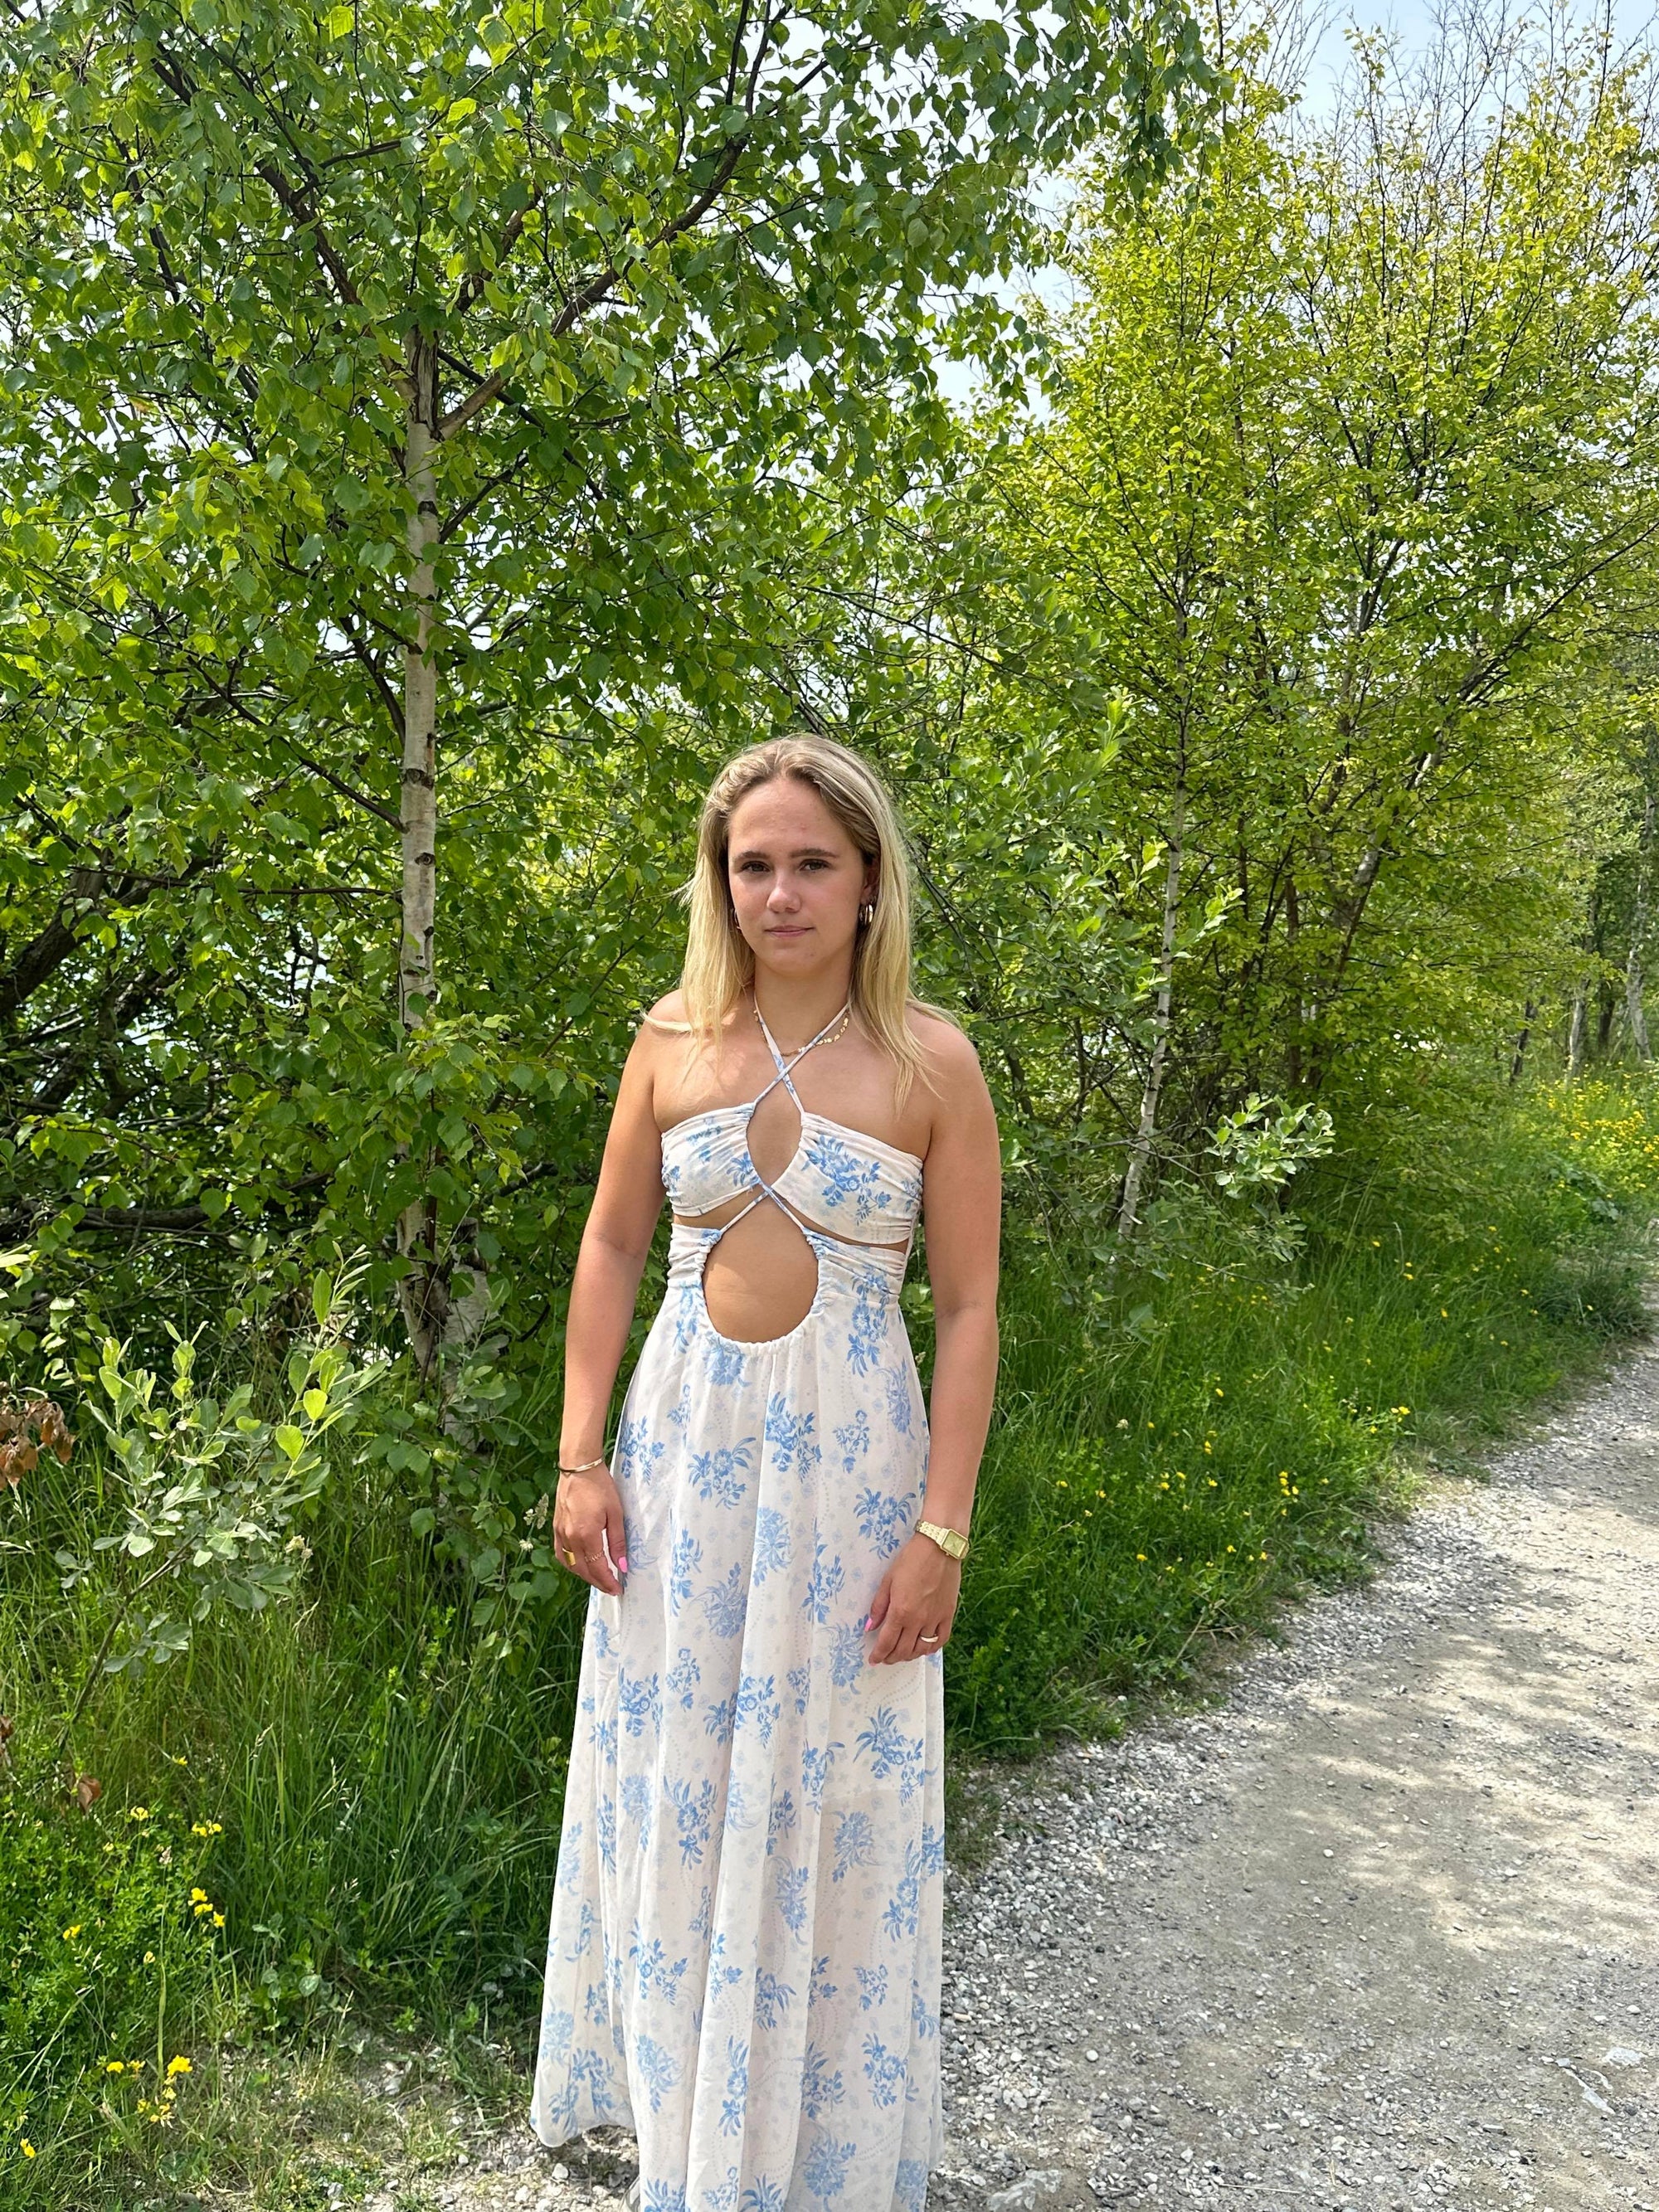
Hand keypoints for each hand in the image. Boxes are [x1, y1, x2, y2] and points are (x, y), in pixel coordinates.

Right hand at [553, 1461, 626, 1595]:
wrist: (578, 1467)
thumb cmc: (600, 1486)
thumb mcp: (616, 1513)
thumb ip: (617, 1542)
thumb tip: (622, 1565)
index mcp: (586, 1535)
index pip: (598, 1568)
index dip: (608, 1582)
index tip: (618, 1589)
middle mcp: (570, 1537)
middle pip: (583, 1570)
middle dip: (598, 1582)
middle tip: (611, 1587)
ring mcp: (560, 1533)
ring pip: (570, 1565)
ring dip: (584, 1575)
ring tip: (598, 1578)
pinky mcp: (556, 1527)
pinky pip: (561, 1554)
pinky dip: (571, 1564)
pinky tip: (580, 1564)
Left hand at [865, 1531, 960, 1663]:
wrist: (939, 1547)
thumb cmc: (910, 1560)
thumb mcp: (888, 1580)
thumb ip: (879, 1606)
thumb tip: (870, 1626)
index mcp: (900, 1612)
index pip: (887, 1643)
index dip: (878, 1654)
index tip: (873, 1659)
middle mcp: (918, 1620)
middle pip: (903, 1650)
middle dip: (891, 1658)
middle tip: (885, 1658)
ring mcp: (935, 1619)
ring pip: (921, 1649)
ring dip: (909, 1655)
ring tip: (902, 1653)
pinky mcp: (948, 1615)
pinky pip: (940, 1640)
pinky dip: (931, 1648)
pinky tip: (924, 1647)